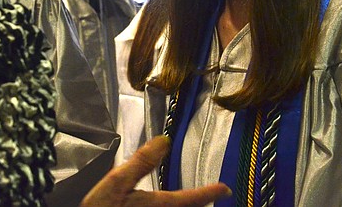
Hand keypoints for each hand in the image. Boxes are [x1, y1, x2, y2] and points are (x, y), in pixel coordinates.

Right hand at [80, 135, 230, 206]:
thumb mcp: (116, 182)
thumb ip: (141, 162)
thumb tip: (164, 140)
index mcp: (157, 205)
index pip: (190, 198)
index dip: (210, 192)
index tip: (225, 188)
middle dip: (197, 203)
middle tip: (207, 195)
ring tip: (189, 200)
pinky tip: (156, 205)